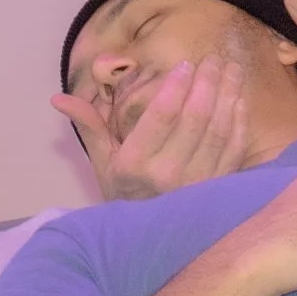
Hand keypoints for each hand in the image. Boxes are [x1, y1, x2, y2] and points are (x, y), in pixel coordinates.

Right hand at [52, 55, 250, 200]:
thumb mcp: (102, 161)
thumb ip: (89, 125)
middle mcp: (167, 175)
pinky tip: (238, 97)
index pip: (160, 117)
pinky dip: (238, 120)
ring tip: (230, 68)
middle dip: (206, 82)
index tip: (185, 64)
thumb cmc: (123, 191)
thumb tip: (58, 98)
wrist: (147, 237)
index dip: (175, 86)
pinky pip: (234, 148)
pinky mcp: (217, 188)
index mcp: (134, 164)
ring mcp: (196, 184)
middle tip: (211, 58)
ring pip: (218, 130)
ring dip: (227, 94)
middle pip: (194, 119)